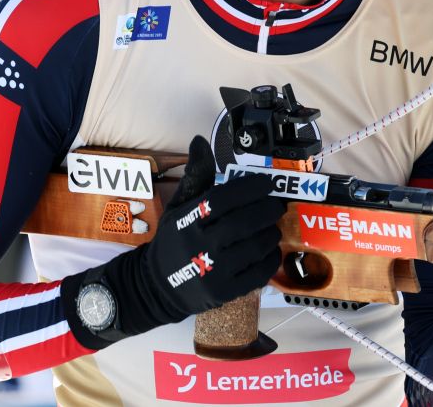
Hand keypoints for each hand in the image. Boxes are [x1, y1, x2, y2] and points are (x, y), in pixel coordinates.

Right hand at [64, 135, 284, 343]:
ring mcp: (212, 271)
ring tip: (273, 228)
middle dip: (268, 210)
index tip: (266, 184)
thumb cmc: (174, 239)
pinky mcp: (224, 292)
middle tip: (276, 205)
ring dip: (271, 234)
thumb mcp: (179, 207)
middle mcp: (200, 245)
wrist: (155, 287)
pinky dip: (270, 260)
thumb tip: (200, 141)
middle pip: (245, 222)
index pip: (225, 197)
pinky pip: (258, 273)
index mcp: (188, 220)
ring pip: (256, 246)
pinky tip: (270, 251)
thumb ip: (196, 176)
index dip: (251, 188)